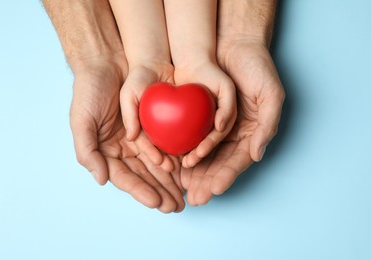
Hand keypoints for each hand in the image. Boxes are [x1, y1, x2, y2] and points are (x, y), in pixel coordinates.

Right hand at [70, 60, 184, 212]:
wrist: (107, 62)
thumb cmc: (90, 90)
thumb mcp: (82, 120)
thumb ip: (87, 151)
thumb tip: (101, 180)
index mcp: (105, 151)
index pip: (125, 178)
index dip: (141, 191)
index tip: (158, 202)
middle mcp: (122, 148)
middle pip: (144, 176)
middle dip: (160, 192)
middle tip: (177, 207)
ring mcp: (138, 138)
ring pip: (157, 164)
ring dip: (170, 181)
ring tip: (184, 196)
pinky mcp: (152, 125)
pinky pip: (165, 145)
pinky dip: (174, 159)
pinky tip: (186, 171)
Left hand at [181, 42, 284, 205]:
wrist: (234, 44)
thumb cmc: (257, 67)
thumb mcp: (271, 94)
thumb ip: (268, 125)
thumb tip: (257, 155)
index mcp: (252, 132)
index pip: (239, 161)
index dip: (227, 176)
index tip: (214, 190)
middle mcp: (235, 133)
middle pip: (220, 164)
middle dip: (208, 182)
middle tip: (196, 198)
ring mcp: (218, 126)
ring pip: (206, 156)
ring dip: (196, 174)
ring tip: (185, 189)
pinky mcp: (202, 117)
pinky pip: (193, 138)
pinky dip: (186, 152)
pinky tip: (177, 165)